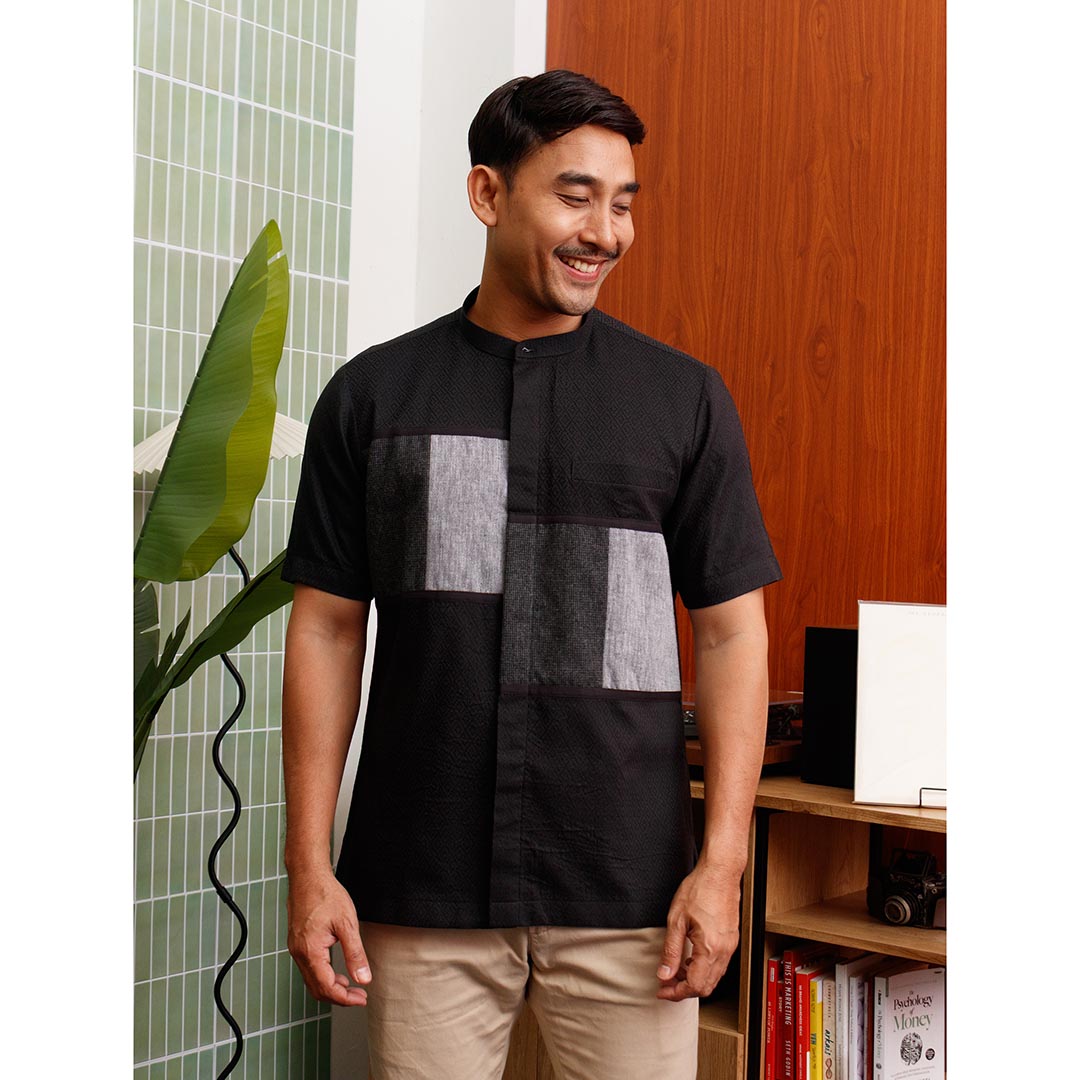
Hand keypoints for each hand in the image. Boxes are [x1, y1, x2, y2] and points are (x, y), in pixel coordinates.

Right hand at [286, 867, 371, 1006]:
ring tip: (351, 986)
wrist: (308, 876)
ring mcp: (296, 948)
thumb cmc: (326, 894)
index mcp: (310, 951)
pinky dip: (323, 975)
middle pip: (317, 989)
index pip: (326, 987)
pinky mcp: (297, 942)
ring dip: (331, 987)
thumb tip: (363, 978)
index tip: (361, 999)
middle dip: (339, 996)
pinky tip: (336, 971)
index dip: (345, 998)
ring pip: (312, 980)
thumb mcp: (347, 924)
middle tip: (359, 997)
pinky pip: (309, 968)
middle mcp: (299, 953)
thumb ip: (355, 953)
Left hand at [655, 862, 741, 1000]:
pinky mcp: (731, 939)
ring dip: (695, 979)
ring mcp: (730, 946)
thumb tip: (664, 974)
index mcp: (710, 948)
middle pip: (706, 987)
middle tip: (667, 982)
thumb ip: (671, 951)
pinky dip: (704, 969)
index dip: (676, 993)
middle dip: (685, 989)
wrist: (720, 873)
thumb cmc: (699, 889)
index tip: (663, 990)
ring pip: (714, 978)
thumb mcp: (676, 920)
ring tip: (676, 969)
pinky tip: (691, 957)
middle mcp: (724, 951)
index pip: (695, 986)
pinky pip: (719, 965)